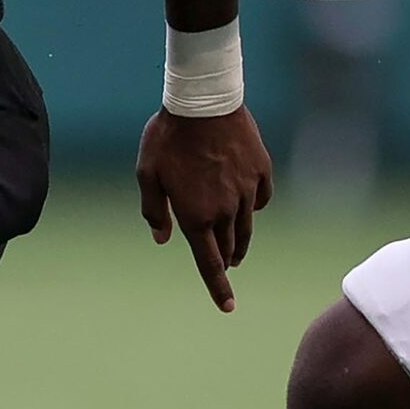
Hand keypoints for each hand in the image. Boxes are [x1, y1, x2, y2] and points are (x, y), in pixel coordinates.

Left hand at [135, 106, 274, 312]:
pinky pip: (260, 199)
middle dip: (226, 259)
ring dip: (241, 241)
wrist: (204, 101)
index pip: (210, 263)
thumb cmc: (168, 136)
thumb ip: (154, 210)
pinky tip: (247, 203)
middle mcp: (225, 210)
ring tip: (238, 247)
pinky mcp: (261, 172)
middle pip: (229, 246)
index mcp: (195, 215)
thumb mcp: (148, 173)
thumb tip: (162, 238)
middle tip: (226, 263)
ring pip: (247, 227)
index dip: (219, 288)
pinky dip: (254, 207)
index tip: (228, 307)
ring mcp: (246, 191)